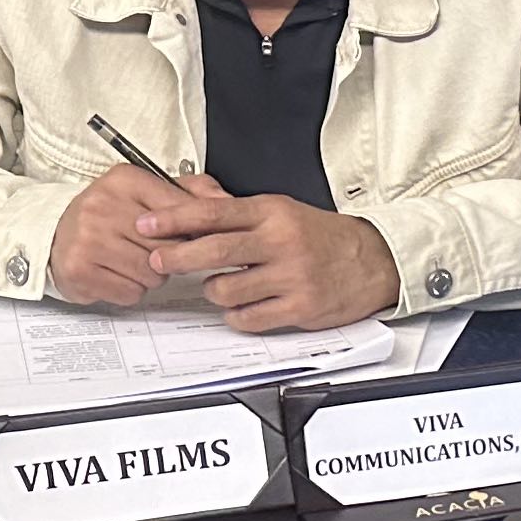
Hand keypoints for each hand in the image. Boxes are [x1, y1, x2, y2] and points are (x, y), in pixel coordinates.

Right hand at [50, 161, 218, 305]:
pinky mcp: (81, 271)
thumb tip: (228, 202)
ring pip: (152, 274)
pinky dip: (130, 289)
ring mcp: (88, 240)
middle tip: (151, 249)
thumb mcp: (146, 191)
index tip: (192, 236)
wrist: (55, 233)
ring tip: (131, 260)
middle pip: (170, 247)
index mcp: (125, 180)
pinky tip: (116, 273)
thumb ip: (191, 191)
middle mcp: (103, 206)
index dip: (192, 230)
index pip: (180, 210)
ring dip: (150, 275)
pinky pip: (131, 292)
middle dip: (169, 255)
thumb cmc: (109, 214)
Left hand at [140, 195, 402, 332]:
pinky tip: (243, 305)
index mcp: (273, 213)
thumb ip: (236, 211)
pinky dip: (236, 315)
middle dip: (178, 257)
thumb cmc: (322, 237)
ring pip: (226, 289)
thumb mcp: (281, 210)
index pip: (214, 212)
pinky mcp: (299, 308)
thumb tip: (189, 201)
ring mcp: (290, 277)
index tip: (148, 224)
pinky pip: (248, 318)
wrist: (371, 262)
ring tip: (223, 285)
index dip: (175, 218)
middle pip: (214, 251)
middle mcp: (281, 242)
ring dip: (214, 290)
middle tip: (159, 261)